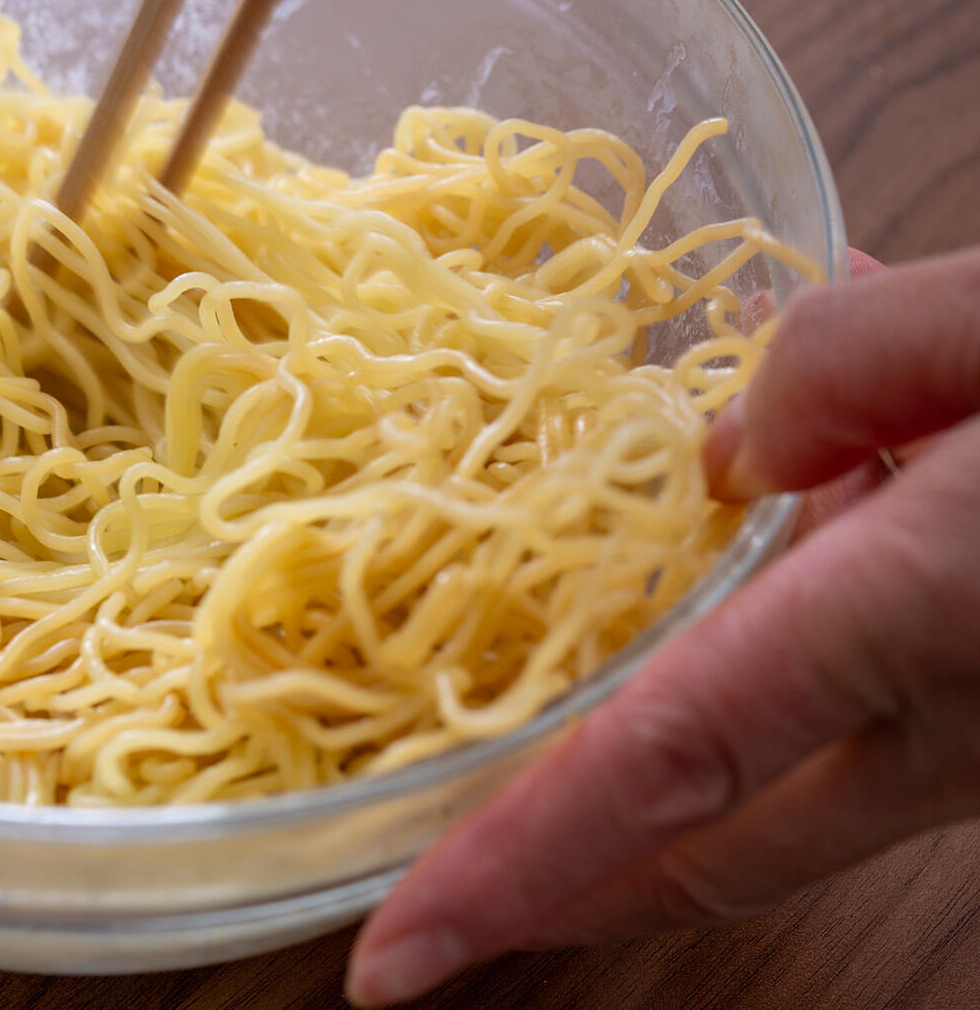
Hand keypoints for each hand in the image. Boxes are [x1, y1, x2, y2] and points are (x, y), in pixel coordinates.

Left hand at [344, 246, 979, 1005]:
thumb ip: (846, 365)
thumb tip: (731, 448)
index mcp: (923, 616)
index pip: (660, 772)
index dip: (513, 871)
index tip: (392, 964)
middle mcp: (949, 720)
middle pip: (699, 837)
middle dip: (560, 875)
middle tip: (432, 897)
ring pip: (773, 793)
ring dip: (654, 776)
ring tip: (545, 737)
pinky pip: (853, 729)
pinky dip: (767, 688)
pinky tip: (765, 566)